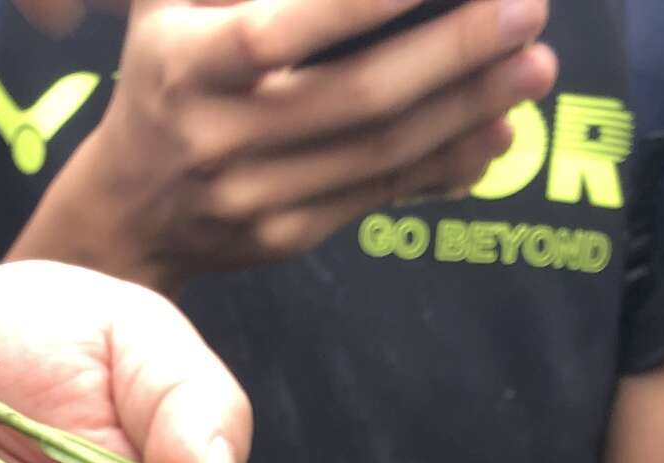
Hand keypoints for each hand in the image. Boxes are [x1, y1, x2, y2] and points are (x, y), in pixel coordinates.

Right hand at [8, 0, 557, 294]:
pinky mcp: (285, 238)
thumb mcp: (174, 0)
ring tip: (533, 66)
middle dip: (451, 53)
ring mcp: (253, 199)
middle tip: (525, 11)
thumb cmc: (168, 68)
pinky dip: (443, 166)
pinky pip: (377, 198)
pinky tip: (495, 132)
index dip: (358, 2)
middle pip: (354, 98)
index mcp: (186, 63)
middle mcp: (216, 137)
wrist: (130, 207)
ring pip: (378, 155)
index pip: (278, 32)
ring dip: (467, 110)